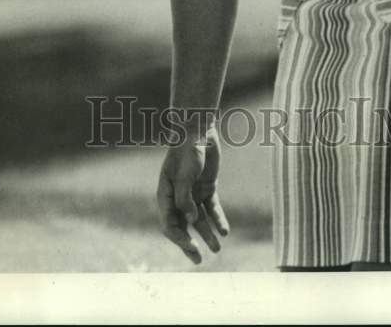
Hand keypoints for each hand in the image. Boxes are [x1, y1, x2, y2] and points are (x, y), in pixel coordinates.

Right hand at [156, 126, 229, 265]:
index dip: (178, 237)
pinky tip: (225, 231)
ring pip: (199, 220)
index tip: (190, 246)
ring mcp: (192, 193)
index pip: (169, 222)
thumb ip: (185, 197)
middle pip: (182, 226)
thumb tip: (190, 220)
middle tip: (198, 260)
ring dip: (207, 235)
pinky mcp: (207, 188)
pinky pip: (212, 208)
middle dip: (189, 244)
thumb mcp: (184, 174)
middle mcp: (177, 197)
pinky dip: (218, 220)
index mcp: (165, 194)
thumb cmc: (187, 150)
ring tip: (217, 249)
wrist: (199, 131)